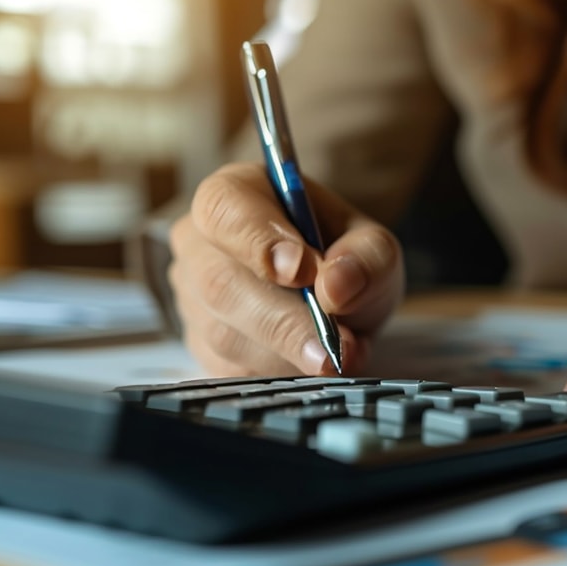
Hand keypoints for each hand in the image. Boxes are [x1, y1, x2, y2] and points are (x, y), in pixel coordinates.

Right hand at [169, 163, 403, 376]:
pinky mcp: (199, 343)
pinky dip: (275, 371)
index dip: (258, 241)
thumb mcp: (374, 249)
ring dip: (285, 352)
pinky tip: (309, 364)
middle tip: (333, 345)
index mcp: (238, 194)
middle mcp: (200, 241)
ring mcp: (192, 294)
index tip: (302, 271)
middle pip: (220, 282)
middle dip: (283, 320)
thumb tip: (336, 285)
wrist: (338, 301)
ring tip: (336, 356)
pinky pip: (227, 367)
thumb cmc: (346, 259)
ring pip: (223, 332)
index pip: (224, 208)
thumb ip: (365, 258)